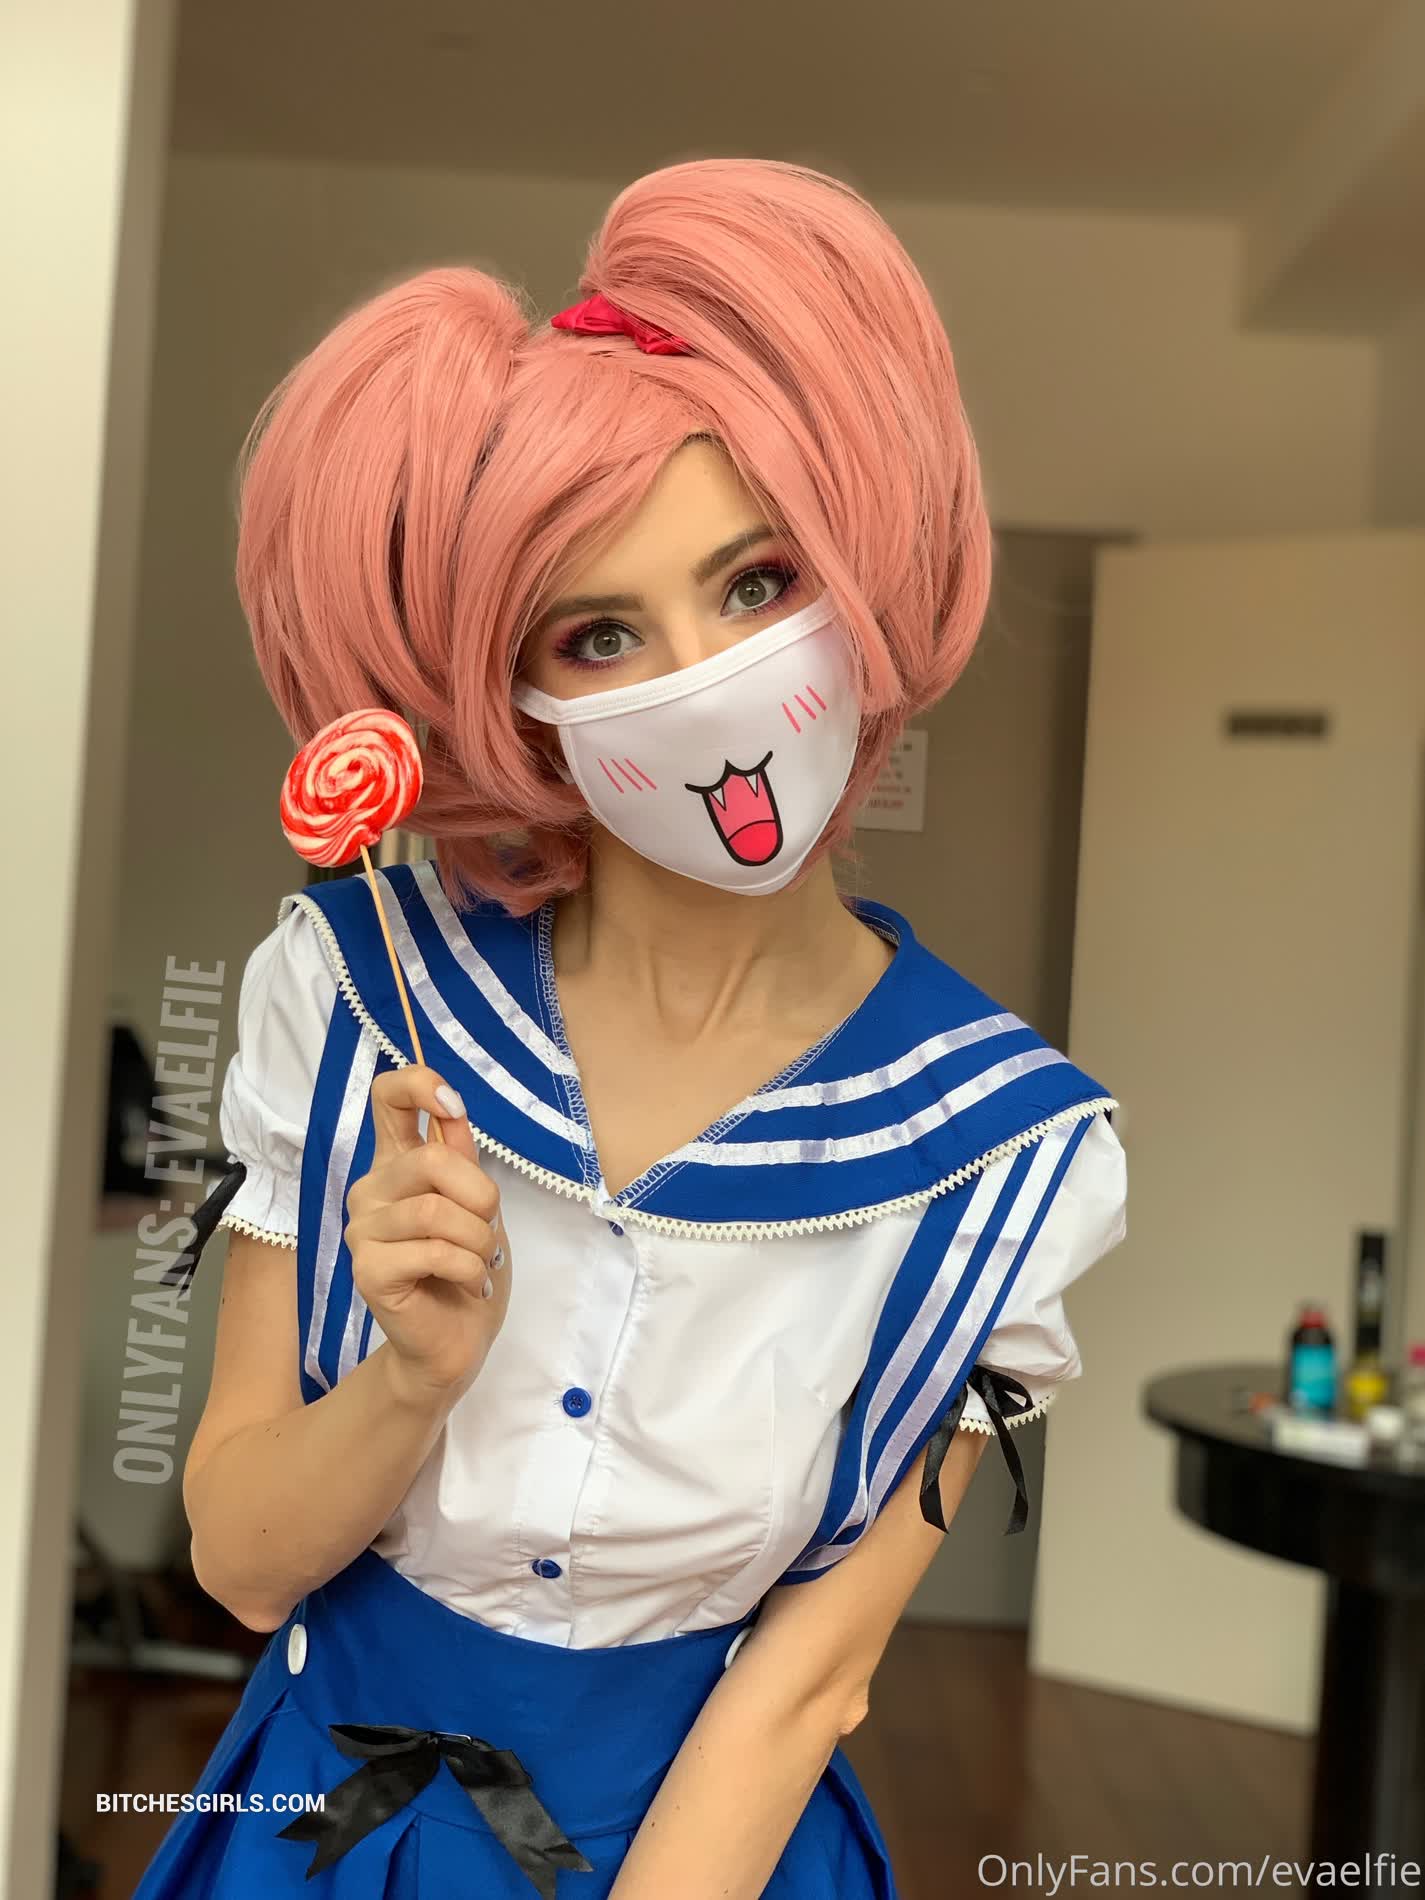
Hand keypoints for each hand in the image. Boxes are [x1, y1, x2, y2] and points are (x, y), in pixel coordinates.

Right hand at [343, 1065, 510, 1401]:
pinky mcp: (367, 1270)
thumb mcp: (477, 1204)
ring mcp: (362, 1230)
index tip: (454, 1108)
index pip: (387, 1097)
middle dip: (481, 1198)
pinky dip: (469, 1269)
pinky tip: (469, 1285)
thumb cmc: (467, 1268)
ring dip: (479, 1241)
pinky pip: (435, 1251)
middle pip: (431, 1159)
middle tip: (489, 1231)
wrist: (458, 1340)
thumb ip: (462, 1156)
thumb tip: (452, 1108)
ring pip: (437, 1211)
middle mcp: (371, 1189)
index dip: (420, 1086)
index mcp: (396, 1164)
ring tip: (481, 1264)